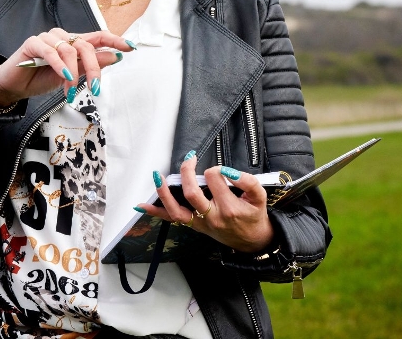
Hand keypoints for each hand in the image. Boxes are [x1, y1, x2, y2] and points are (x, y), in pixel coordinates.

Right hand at [0, 28, 133, 106]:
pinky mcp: (32, 43)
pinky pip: (50, 51)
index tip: (131, 47)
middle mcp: (62, 38)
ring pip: (69, 49)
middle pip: (86, 45)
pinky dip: (60, 65)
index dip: (115, 39)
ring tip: (70, 91)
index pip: (98, 37)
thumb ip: (91, 65)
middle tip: (95, 88)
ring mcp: (47, 39)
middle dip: (94, 68)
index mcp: (73, 43)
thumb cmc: (41, 79)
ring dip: (73, 73)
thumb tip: (116, 56)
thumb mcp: (72, 76)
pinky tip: (65, 76)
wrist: (15, 86)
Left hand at [140, 152, 274, 252]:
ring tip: (158, 175)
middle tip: (189, 159)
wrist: (252, 242)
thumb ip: (248, 182)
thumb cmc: (254, 217)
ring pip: (176, 210)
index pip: (215, 179)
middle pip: (191, 193)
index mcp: (229, 208)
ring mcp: (200, 224)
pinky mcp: (194, 226)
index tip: (221, 170)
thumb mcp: (259, 198)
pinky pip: (172, 220)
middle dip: (187, 172)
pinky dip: (156, 212)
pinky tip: (141, 205)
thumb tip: (228, 170)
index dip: (216, 169)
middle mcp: (212, 217)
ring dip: (164, 192)